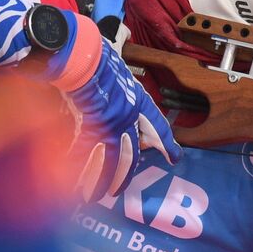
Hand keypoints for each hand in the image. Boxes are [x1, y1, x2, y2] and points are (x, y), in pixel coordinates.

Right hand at [43, 9, 181, 200]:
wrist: (82, 56)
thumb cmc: (99, 61)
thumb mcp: (121, 77)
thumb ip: (124, 96)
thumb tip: (122, 113)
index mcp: (139, 103)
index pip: (158, 128)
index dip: (166, 144)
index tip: (174, 158)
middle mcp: (129, 117)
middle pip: (131, 154)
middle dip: (124, 175)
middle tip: (119, 190)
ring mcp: (110, 124)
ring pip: (111, 160)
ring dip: (104, 179)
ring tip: (99, 195)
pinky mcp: (90, 126)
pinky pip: (87, 153)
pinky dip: (81, 168)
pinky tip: (77, 184)